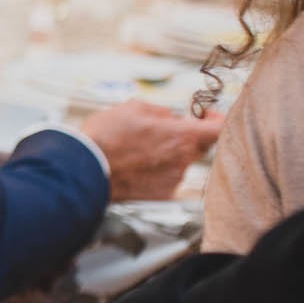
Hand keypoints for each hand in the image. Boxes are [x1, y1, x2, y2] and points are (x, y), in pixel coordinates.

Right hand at [78, 99, 224, 201]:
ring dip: (166, 156)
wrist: (85, 168)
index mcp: (181, 135)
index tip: (206, 116)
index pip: (218, 128)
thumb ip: (160, 111)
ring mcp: (173, 178)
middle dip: (185, 138)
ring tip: (137, 151)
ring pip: (180, 163)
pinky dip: (156, 173)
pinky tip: (135, 167)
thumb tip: (170, 116)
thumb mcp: (132, 107)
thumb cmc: (106, 136)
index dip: (217, 119)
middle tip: (161, 133)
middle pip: (199, 146)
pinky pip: (167, 179)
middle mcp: (183, 158)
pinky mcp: (162, 194)